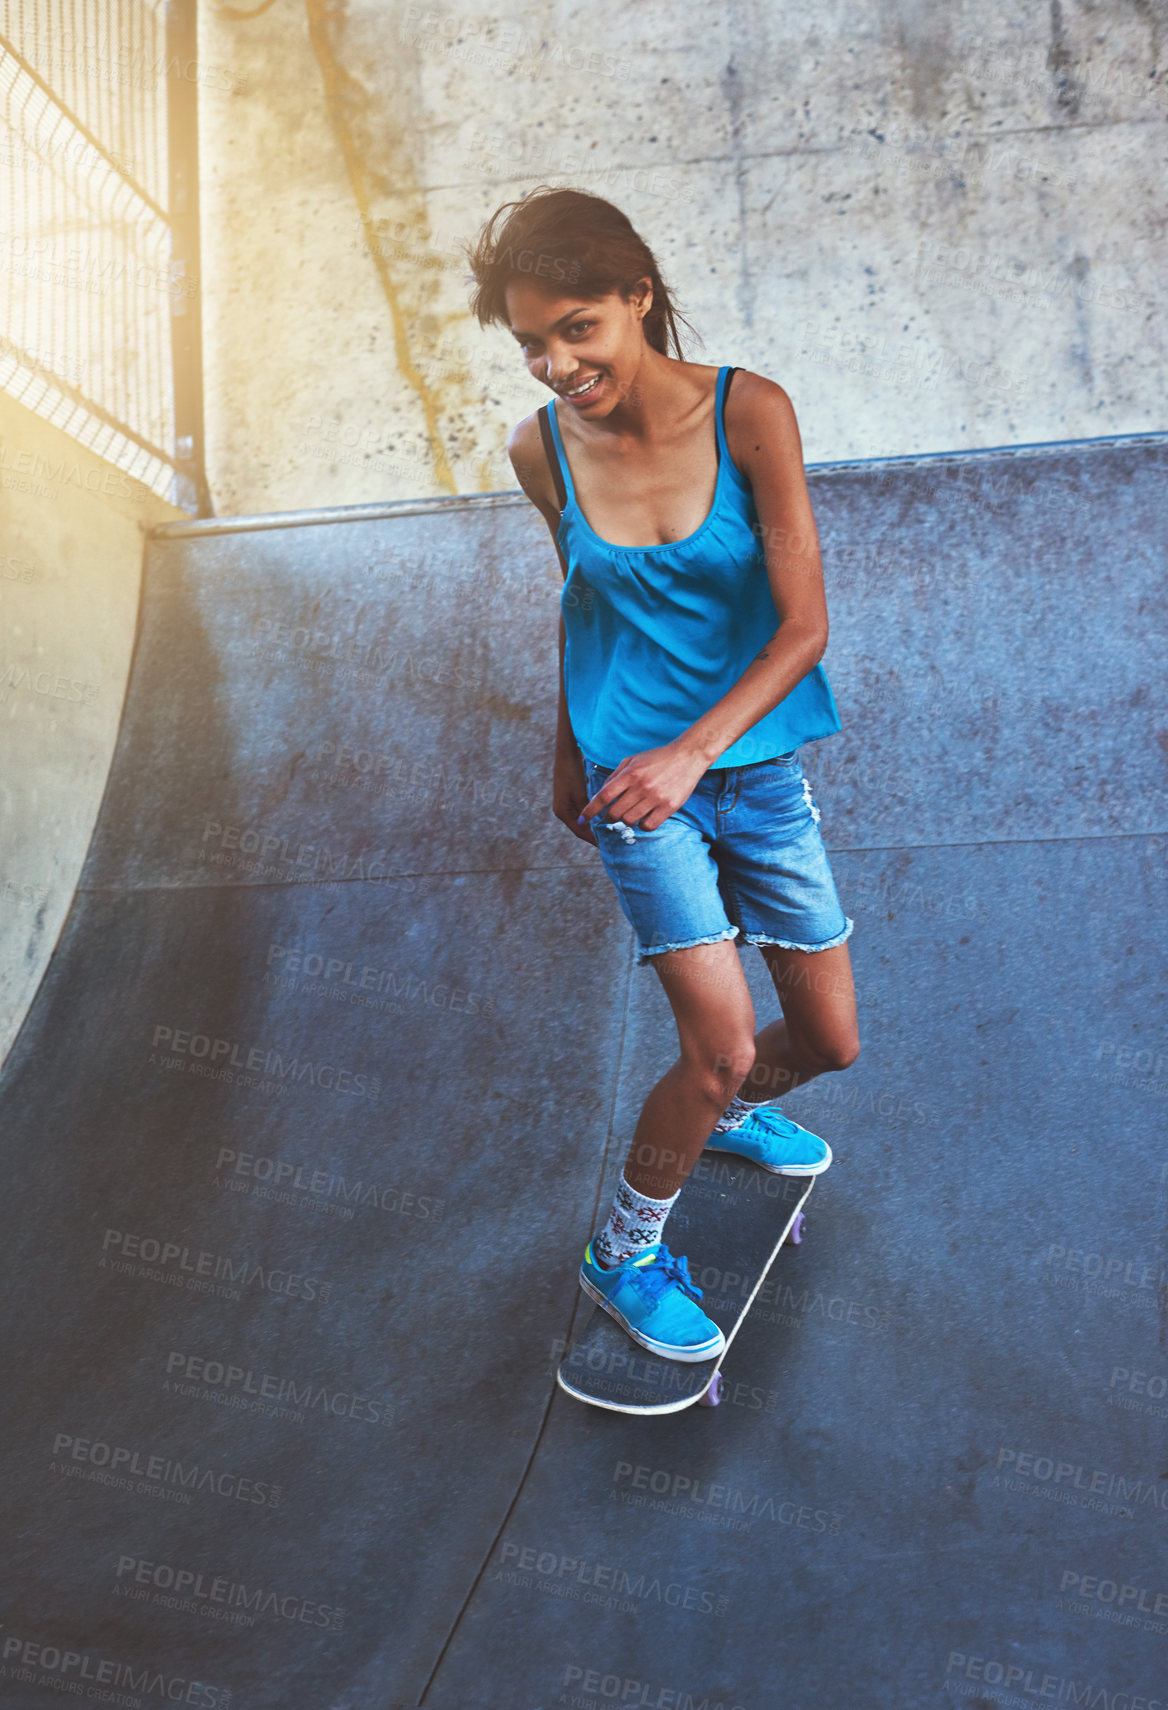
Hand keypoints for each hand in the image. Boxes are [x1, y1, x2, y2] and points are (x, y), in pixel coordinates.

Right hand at [553, 752, 599, 844]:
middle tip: (609, 841)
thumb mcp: (581, 794)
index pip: (580, 832)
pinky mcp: (569, 799)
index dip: (593, 839)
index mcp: (563, 813)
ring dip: (592, 827)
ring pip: (581, 822)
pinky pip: (581, 813)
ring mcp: (565, 805)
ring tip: (607, 831)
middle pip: (580, 829)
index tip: (605, 845)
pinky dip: (590, 818)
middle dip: (593, 835)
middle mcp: (562, 811)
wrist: (566, 757)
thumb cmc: (573, 774)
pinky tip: (600, 818)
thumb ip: (587, 811)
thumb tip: (595, 826)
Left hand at [578, 742, 708, 831]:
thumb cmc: (657, 758)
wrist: (688, 756)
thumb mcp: (632, 760)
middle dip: (609, 817)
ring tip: (630, 813)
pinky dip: (642, 825)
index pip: (604, 796)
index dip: (590, 810)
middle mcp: (642, 787)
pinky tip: (644, 817)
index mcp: (631, 773)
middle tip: (611, 815)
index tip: (583, 818)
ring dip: (625, 820)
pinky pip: (648, 826)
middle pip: (615, 812)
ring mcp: (656, 798)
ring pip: (630, 821)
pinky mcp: (669, 807)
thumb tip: (600, 795)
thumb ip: (615, 776)